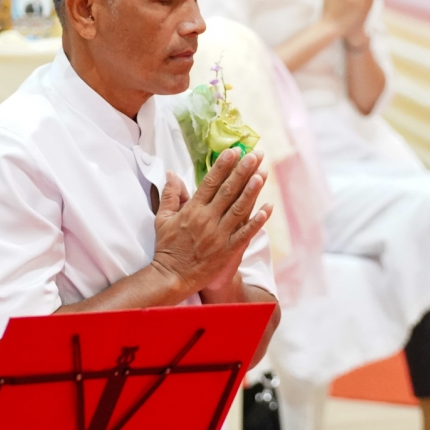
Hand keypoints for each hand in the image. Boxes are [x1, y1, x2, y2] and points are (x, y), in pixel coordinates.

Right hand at [151, 149, 270, 298]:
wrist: (172, 277)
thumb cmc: (168, 247)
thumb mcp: (162, 219)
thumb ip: (170, 195)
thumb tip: (172, 174)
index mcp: (192, 210)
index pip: (210, 182)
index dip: (223, 166)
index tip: (234, 151)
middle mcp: (207, 220)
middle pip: (227, 191)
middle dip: (242, 171)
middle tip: (254, 155)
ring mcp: (219, 235)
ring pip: (238, 209)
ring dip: (251, 191)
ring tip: (262, 174)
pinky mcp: (227, 250)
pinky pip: (245, 234)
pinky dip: (257, 221)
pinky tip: (268, 209)